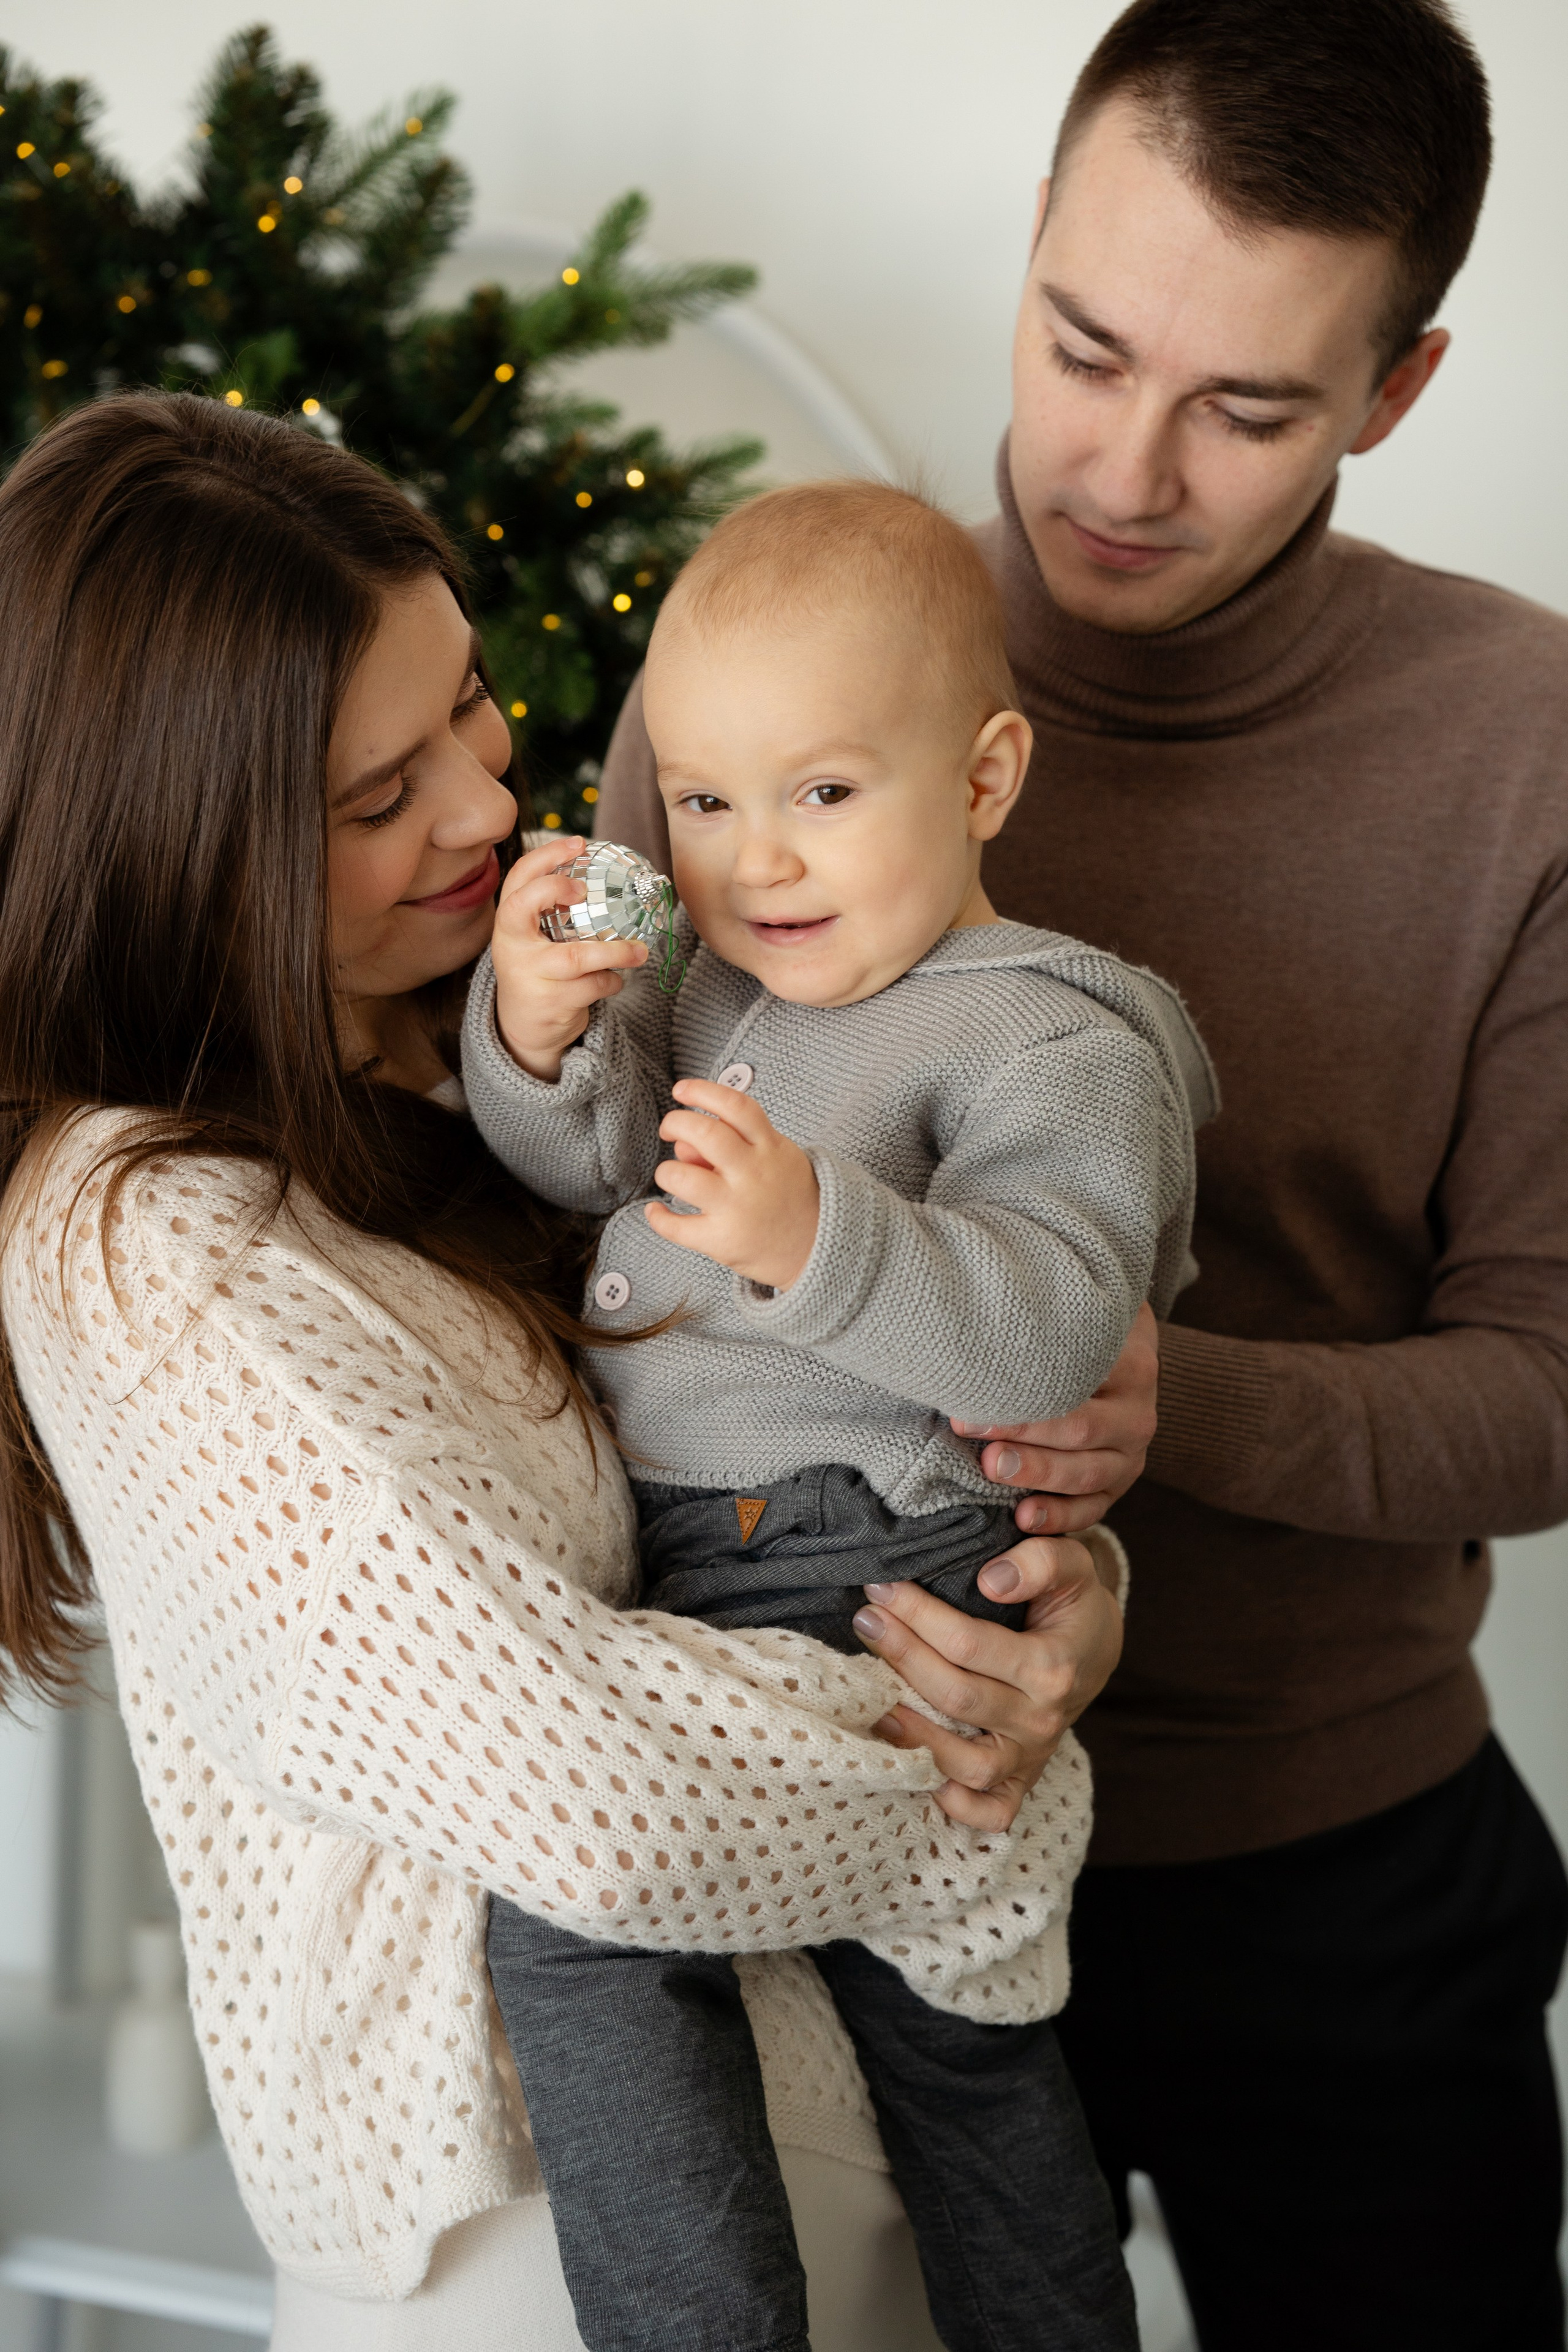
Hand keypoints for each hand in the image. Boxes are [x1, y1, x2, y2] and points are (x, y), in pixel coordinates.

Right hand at [491, 836, 648, 1080]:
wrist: (524, 1027)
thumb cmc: (540, 969)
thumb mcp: (536, 938)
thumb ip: (555, 912)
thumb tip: (607, 878)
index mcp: (509, 921)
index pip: (518, 877)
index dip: (546, 855)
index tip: (579, 843)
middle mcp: (512, 945)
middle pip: (523, 906)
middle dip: (553, 890)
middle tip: (584, 890)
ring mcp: (528, 974)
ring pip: (576, 957)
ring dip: (616, 953)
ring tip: (640, 952)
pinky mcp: (550, 1003)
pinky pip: (593, 986)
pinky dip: (612, 982)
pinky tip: (614, 980)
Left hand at [645, 1078, 819, 1289]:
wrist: (817, 1248)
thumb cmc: (789, 1196)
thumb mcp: (777, 1158)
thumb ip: (737, 1142)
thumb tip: (683, 1143)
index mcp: (770, 1147)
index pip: (735, 1106)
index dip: (703, 1091)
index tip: (681, 1090)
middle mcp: (753, 1174)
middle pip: (705, 1134)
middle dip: (676, 1123)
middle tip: (669, 1129)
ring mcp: (737, 1207)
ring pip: (683, 1177)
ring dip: (666, 1171)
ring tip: (671, 1175)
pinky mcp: (723, 1240)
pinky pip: (677, 1227)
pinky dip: (657, 1217)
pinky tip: (657, 1211)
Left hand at [851, 1535, 1123, 1829]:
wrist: (1095, 1650)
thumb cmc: (1072, 1604)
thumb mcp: (1073, 1565)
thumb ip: (1042, 1559)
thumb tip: (991, 1578)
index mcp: (1054, 1666)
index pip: (968, 1644)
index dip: (918, 1614)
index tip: (882, 1586)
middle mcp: (1043, 1720)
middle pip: (956, 1697)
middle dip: (901, 1655)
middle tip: (865, 1621)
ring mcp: (1032, 1756)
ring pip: (966, 1763)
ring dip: (914, 1734)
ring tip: (873, 1699)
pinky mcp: (1023, 1781)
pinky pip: (991, 1813)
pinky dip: (956, 1804)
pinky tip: (917, 1771)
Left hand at [951, 1302, 1159, 1534]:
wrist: (1121, 1360)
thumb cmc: (1079, 1340)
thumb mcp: (1075, 1324)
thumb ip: (1044, 1329)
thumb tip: (979, 1335)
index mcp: (1133, 1369)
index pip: (1079, 1383)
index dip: (1025, 1391)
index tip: (974, 1393)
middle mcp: (1137, 1416)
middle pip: (1081, 1430)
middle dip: (1022, 1434)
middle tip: (973, 1430)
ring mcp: (1132, 1456)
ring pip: (1086, 1474)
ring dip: (1035, 1474)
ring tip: (992, 1469)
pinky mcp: (1118, 1486)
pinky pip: (1092, 1509)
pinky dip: (1059, 1518)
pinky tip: (1023, 1518)